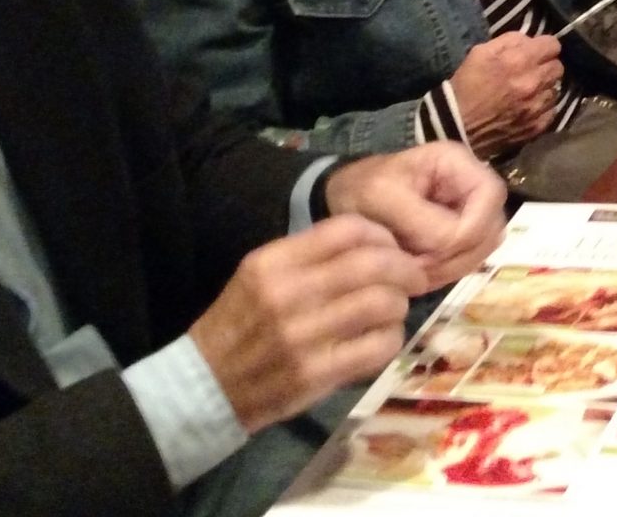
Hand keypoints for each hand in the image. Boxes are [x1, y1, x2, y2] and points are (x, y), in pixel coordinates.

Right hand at [189, 216, 421, 430]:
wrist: (205, 386)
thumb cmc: (238, 326)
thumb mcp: (259, 276)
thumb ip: (309, 257)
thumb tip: (375, 246)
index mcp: (272, 263)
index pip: (346, 230)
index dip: (382, 235)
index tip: (391, 248)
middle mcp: (287, 294)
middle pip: (374, 264)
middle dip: (404, 269)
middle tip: (411, 278)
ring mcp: (303, 336)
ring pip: (383, 303)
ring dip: (399, 305)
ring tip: (393, 311)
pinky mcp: (317, 374)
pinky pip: (378, 346)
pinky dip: (392, 339)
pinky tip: (382, 339)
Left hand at [323, 144, 507, 288]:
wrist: (345, 198)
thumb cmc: (362, 189)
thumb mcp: (383, 197)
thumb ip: (420, 219)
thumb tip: (451, 244)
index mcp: (457, 164)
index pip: (492, 195)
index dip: (473, 227)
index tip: (437, 248)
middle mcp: (471, 187)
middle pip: (493, 227)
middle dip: (459, 254)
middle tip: (420, 268)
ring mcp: (468, 213)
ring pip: (482, 249)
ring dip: (451, 267)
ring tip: (413, 271)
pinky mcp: (460, 235)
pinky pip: (467, 261)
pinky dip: (444, 273)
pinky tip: (416, 272)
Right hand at [446, 33, 565, 157]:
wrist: (456, 127)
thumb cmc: (466, 86)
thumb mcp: (480, 52)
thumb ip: (509, 41)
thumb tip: (529, 40)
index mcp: (520, 61)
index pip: (553, 45)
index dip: (544, 46)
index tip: (536, 51)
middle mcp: (534, 83)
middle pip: (558, 67)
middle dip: (546, 66)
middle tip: (531, 71)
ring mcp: (537, 107)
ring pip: (556, 90)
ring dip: (544, 88)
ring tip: (528, 91)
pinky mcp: (536, 127)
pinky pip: (551, 111)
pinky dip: (542, 108)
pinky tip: (528, 107)